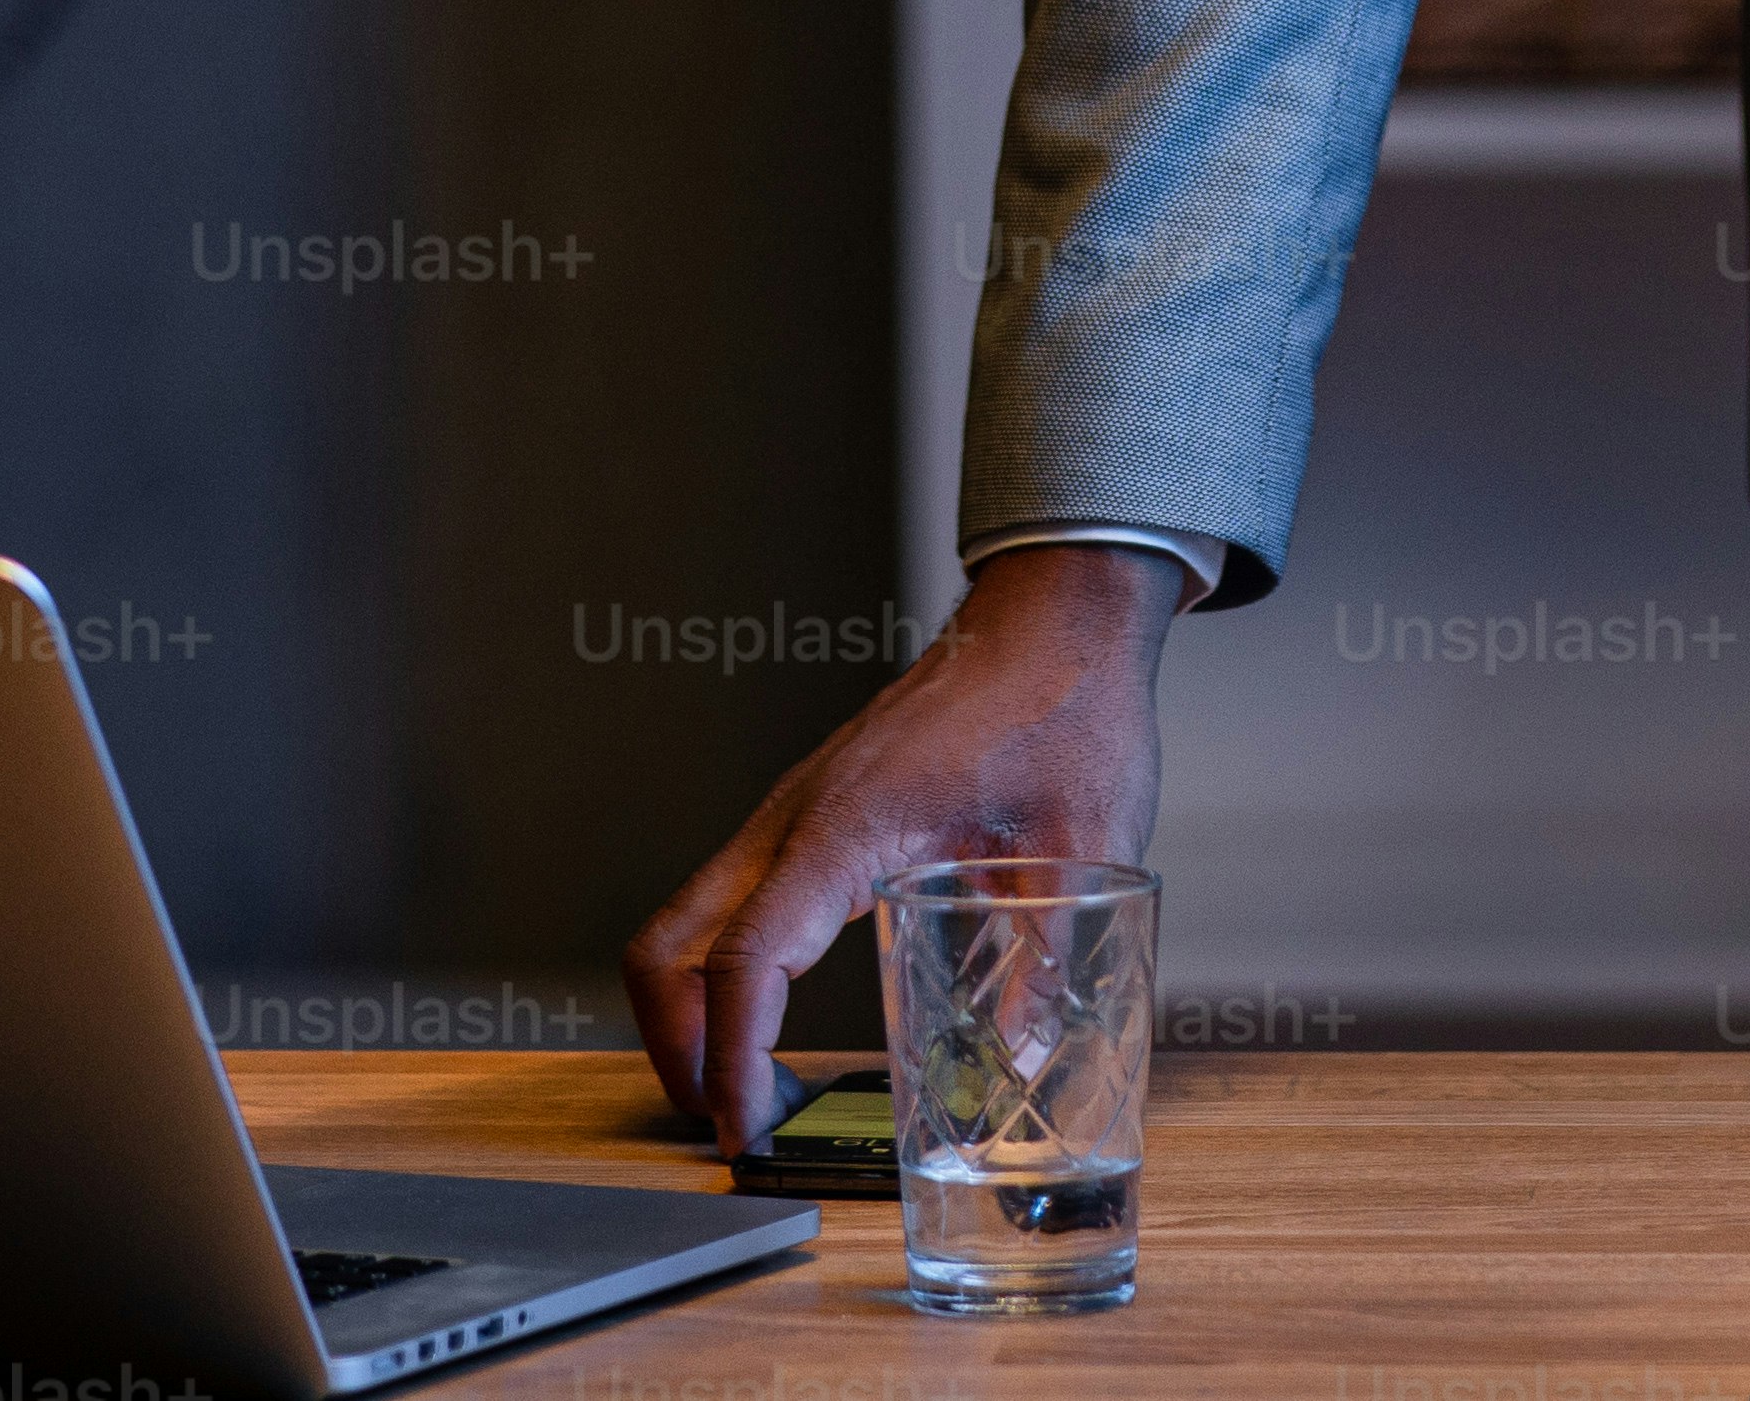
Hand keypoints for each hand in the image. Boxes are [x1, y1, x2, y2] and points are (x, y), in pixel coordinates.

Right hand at [620, 537, 1187, 1152]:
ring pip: (686, 922)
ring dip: (692, 1011)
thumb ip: (1050, 958)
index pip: (746, 959)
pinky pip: (730, 900)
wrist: (1052, 620)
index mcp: (846, 827)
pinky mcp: (808, 817)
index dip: (729, 1058)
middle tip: (733, 1123)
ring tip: (753, 1088)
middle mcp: (795, 820)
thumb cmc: (1064, 706)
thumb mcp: (1080, 844)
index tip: (741, 1128)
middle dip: (678, 1049)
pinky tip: (783, 1014)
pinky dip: (725, 969)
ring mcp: (791, 815)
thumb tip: (1027, 1060)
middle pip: (669, 947)